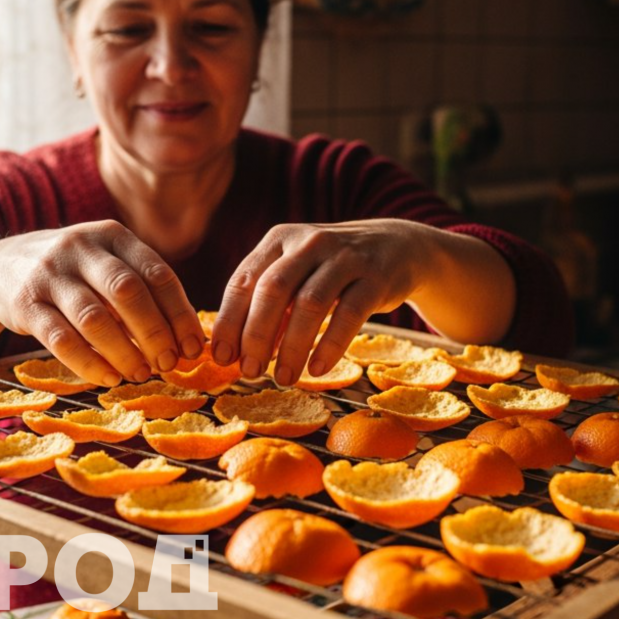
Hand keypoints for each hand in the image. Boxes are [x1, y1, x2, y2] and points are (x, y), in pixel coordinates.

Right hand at [0, 220, 204, 386]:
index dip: (180, 314)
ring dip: (124, 352)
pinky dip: (88, 363)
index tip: (194, 347)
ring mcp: (50, 274)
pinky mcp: (24, 303)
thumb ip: (142, 290)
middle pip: (127, 292)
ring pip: (94, 318)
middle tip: (168, 364)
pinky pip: (60, 339)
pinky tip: (108, 378)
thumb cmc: (72, 274)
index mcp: (112, 236)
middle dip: (155, 333)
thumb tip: (187, 341)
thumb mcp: (105, 264)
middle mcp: (81, 248)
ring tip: (141, 374)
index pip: (157, 273)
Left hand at [210, 220, 437, 385]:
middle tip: (250, 372)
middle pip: (273, 290)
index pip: (244, 280)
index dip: (229, 321)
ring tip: (284, 378)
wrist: (396, 247)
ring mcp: (344, 258)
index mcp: (279, 240)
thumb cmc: (333, 269)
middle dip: (256, 335)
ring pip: (309, 303)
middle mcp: (309, 243)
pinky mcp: (375, 277)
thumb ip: (270, 304)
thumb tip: (235, 351)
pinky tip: (317, 369)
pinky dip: (330, 345)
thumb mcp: (298, 273)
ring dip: (292, 347)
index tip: (222, 357)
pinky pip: (349, 314)